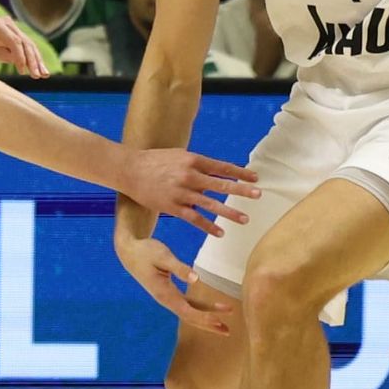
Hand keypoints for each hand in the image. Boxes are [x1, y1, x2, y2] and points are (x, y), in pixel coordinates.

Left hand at [0, 14, 49, 77]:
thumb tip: (16, 61)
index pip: (14, 41)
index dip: (20, 57)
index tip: (23, 72)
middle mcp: (6, 22)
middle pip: (25, 42)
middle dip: (33, 60)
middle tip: (38, 76)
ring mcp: (11, 26)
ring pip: (29, 44)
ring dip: (37, 60)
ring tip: (44, 75)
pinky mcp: (13, 34)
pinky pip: (26, 46)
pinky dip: (33, 58)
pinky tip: (40, 70)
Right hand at [114, 232, 232, 334]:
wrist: (129, 252)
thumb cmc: (145, 252)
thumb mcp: (162, 256)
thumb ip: (179, 268)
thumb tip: (196, 279)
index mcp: (164, 294)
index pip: (187, 311)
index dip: (203, 317)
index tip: (219, 321)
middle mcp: (166, 299)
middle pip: (190, 317)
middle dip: (208, 325)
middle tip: (227, 331)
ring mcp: (168, 297)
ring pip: (190, 312)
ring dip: (207, 318)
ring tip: (225, 324)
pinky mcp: (169, 292)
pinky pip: (188, 304)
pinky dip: (201, 308)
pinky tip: (212, 310)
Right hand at [120, 148, 257, 234]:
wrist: (130, 169)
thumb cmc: (155, 161)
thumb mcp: (178, 155)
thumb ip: (197, 164)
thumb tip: (216, 171)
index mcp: (193, 160)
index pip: (222, 167)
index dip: (240, 173)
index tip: (255, 178)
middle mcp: (190, 176)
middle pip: (221, 185)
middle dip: (241, 191)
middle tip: (258, 195)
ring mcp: (181, 193)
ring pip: (211, 205)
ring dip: (230, 213)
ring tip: (245, 219)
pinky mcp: (172, 207)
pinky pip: (194, 219)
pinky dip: (208, 226)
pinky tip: (220, 233)